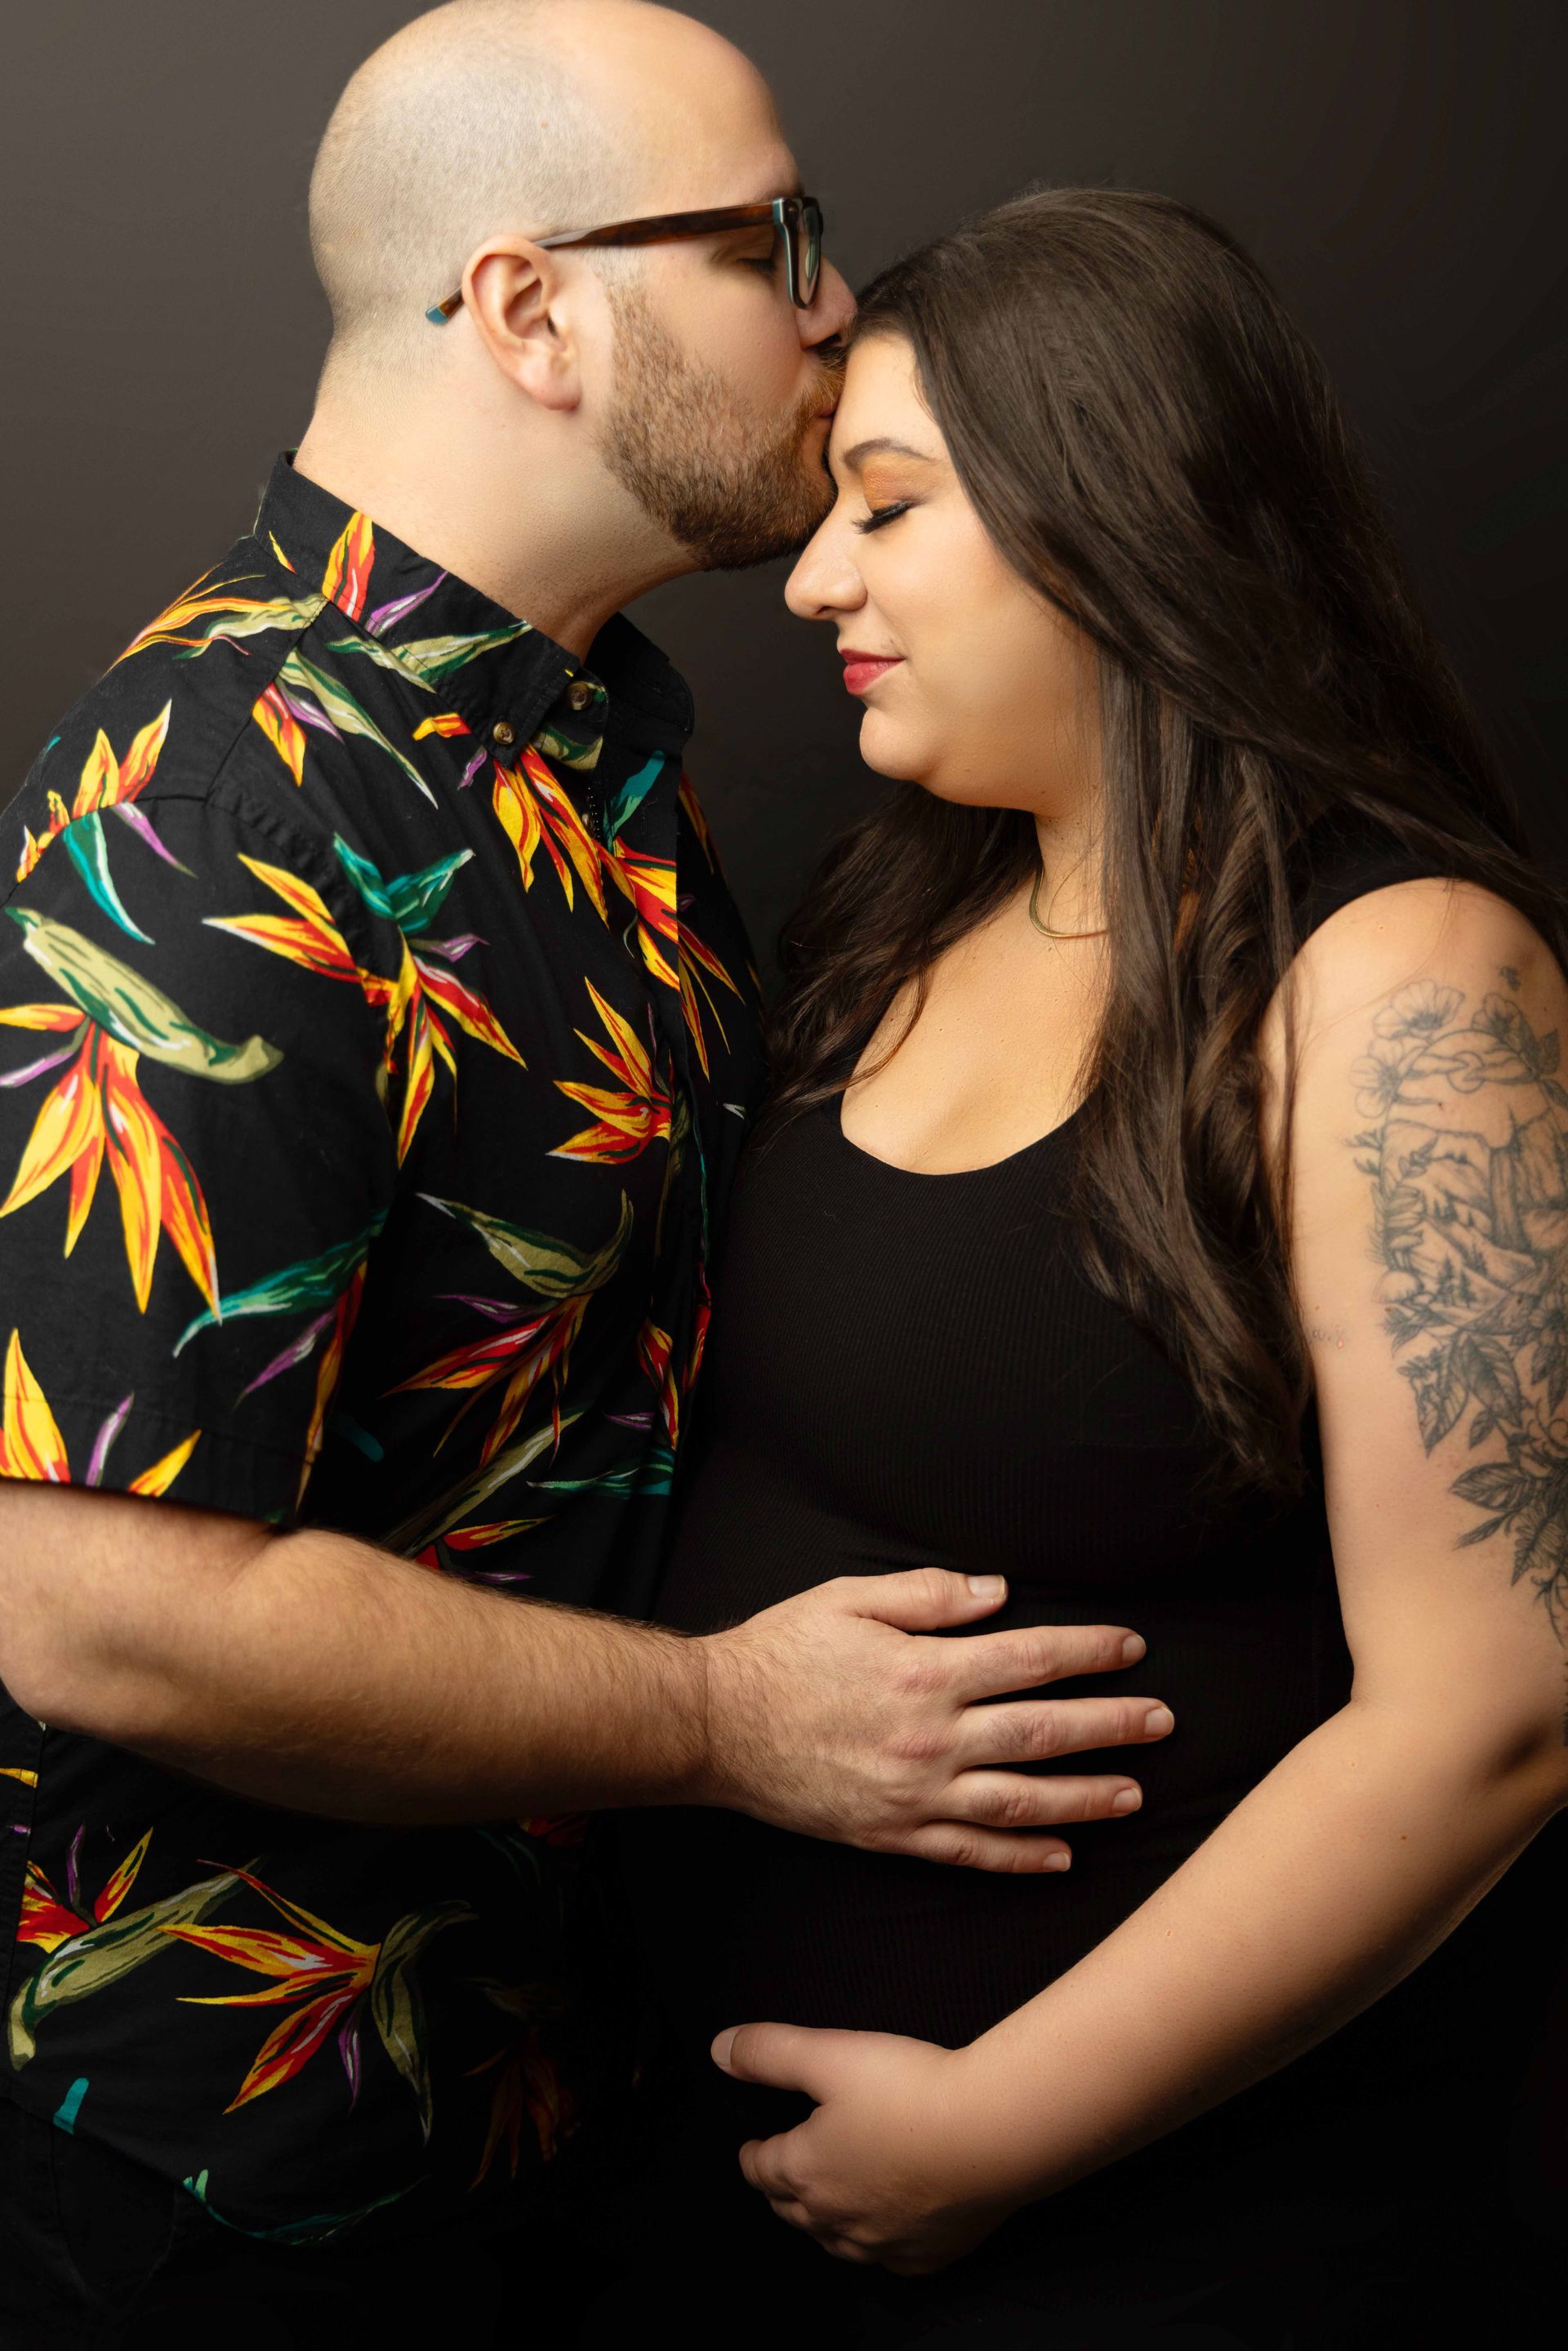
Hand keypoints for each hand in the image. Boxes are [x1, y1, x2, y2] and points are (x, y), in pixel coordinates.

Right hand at [695, 1568, 1171, 1869]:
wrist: (713, 1726)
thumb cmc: (780, 1652)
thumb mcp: (848, 1598)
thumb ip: (928, 1594)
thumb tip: (999, 1593)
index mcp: (926, 1671)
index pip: (1031, 1659)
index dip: (1089, 1653)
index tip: (1133, 1649)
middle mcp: (931, 1738)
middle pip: (1043, 1732)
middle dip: (1112, 1726)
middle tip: (1163, 1722)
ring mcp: (914, 1795)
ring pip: (1020, 1801)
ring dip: (1085, 1798)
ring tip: (1135, 1793)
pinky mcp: (892, 1835)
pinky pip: (970, 1852)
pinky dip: (1021, 1856)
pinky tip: (1063, 1856)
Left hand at [715, 2018, 1020, 2273]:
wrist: (992, 2134)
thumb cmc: (909, 2090)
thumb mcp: (829, 2054)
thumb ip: (770, 2051)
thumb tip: (720, 2050)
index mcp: (806, 2170)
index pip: (762, 2169)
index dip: (753, 2156)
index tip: (752, 2150)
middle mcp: (837, 2218)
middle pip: (793, 2210)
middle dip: (781, 2191)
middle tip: (779, 2176)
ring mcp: (883, 2242)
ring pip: (835, 2241)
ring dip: (820, 2223)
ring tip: (820, 2206)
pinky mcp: (926, 2254)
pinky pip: (886, 2258)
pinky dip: (874, 2243)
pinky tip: (881, 2232)